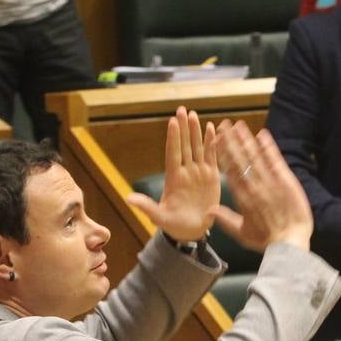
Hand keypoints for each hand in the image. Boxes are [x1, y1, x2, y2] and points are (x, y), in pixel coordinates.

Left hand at [126, 107, 217, 241]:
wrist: (191, 231)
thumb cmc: (173, 225)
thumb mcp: (158, 217)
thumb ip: (146, 206)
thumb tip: (128, 199)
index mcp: (174, 178)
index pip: (173, 154)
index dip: (173, 138)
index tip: (172, 122)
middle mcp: (186, 172)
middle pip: (185, 145)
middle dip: (184, 127)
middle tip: (182, 109)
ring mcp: (198, 173)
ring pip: (197, 147)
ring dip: (196, 131)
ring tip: (194, 115)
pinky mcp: (211, 177)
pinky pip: (212, 156)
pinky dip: (212, 143)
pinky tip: (212, 129)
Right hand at [211, 120, 313, 250]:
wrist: (289, 242)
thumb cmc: (266, 240)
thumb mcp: (242, 234)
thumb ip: (225, 220)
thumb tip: (208, 211)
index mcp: (241, 198)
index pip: (229, 170)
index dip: (222, 154)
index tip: (215, 141)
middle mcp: (253, 186)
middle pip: (239, 159)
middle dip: (230, 141)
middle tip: (223, 125)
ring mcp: (269, 182)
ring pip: (255, 156)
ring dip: (246, 140)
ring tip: (238, 125)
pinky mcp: (285, 181)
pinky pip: (274, 160)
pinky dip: (268, 147)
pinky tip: (262, 134)